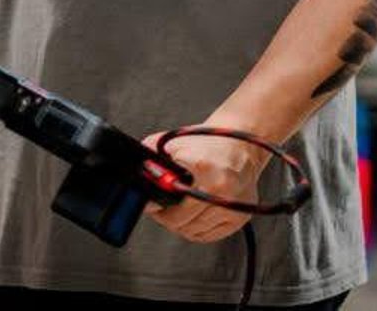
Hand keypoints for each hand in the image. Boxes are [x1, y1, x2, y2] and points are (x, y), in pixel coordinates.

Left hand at [143, 128, 266, 244]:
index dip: (157, 208)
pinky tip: (194, 215)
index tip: (152, 205)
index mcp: (203, 166)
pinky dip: (197, 229)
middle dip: (166, 216)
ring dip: (181, 224)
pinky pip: (209, 235)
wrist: (241, 143)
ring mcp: (232, 205)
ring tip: (179, 209)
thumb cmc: (209, 142)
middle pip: (180, 222)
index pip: (172, 203)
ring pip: (193, 231)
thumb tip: (134, 171)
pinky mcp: (239, 217)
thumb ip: (151, 155)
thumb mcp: (174, 142)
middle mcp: (221, 187)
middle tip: (163, 208)